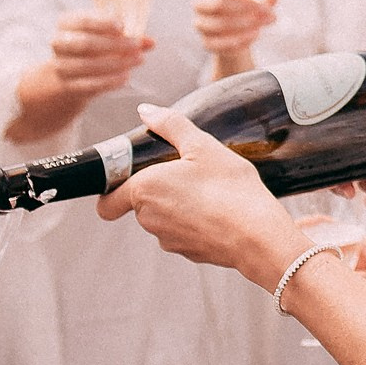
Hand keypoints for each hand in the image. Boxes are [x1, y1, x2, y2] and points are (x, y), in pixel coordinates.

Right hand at [42, 8, 150, 97]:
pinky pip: (90, 85)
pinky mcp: (68, 85)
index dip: (103, 23)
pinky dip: (110, 81)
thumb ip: (128, 37)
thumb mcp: (106, 35)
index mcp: (66, 23)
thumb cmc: (93, 46)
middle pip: (85, 43)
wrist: (70, 73)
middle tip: (136, 45)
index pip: (83, 21)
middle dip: (114, 44)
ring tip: (137, 60)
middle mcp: (59, 43)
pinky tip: (126, 76)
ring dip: (116, 63)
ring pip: (88, 66)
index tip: (122, 26)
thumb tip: (151, 42)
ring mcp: (61, 65)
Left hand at [96, 103, 297, 281]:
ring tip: (208, 191)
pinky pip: (183, 233)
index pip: (107, 202)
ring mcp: (168, 240)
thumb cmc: (230, 188)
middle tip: (186, 173)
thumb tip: (146, 111)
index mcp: (144, 190)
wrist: (258, 236)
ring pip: (162, 219)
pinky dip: (194, 223)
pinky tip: (219, 211)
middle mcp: (148, 219)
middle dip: (157, 190)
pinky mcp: (188, 253)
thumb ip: (170, 124)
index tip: (133, 177)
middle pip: (139, 204)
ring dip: (176, 205)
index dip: (114, 189)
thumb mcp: (203, 146)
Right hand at [192, 0, 276, 58]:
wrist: (238, 31)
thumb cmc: (247, 6)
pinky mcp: (207, 42)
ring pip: (218, 25)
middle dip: (243, 7)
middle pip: (217, 4)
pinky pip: (219, 44)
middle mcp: (203, 4)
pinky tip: (254, 35)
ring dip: (242, 26)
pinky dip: (238, 41)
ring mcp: (202, 24)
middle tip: (265, 11)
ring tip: (260, 27)